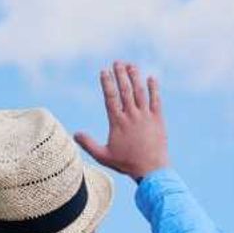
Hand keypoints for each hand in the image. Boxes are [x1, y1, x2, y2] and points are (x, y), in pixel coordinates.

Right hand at [74, 61, 168, 180]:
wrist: (152, 170)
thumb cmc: (126, 163)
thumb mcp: (103, 156)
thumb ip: (88, 144)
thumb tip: (75, 134)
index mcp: (118, 122)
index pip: (110, 97)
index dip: (107, 83)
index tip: (104, 71)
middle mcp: (132, 116)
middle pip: (125, 90)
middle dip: (121, 74)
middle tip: (117, 62)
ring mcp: (146, 116)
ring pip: (140, 92)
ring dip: (135, 77)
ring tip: (131, 66)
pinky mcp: (158, 119)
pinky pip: (156, 100)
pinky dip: (154, 88)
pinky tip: (151, 78)